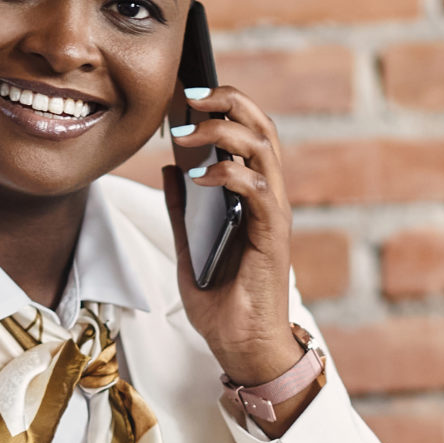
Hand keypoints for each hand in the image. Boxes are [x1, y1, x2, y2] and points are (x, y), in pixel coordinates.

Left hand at [162, 83, 304, 387]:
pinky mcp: (273, 235)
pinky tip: (200, 178)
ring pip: (264, 149)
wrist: (241, 347)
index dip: (224, 106)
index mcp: (251, 196)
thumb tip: (170, 168)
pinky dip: (229, 175)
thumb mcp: (189, 247)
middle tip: (191, 95)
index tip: (187, 95)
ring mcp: (273, 215)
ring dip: (225, 131)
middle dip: (229, 101)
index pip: (248, 133)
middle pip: (262, 128)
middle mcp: (268, 198)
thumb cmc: (223, 304)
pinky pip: (257, 190)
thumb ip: (182, 209)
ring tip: (188, 131)